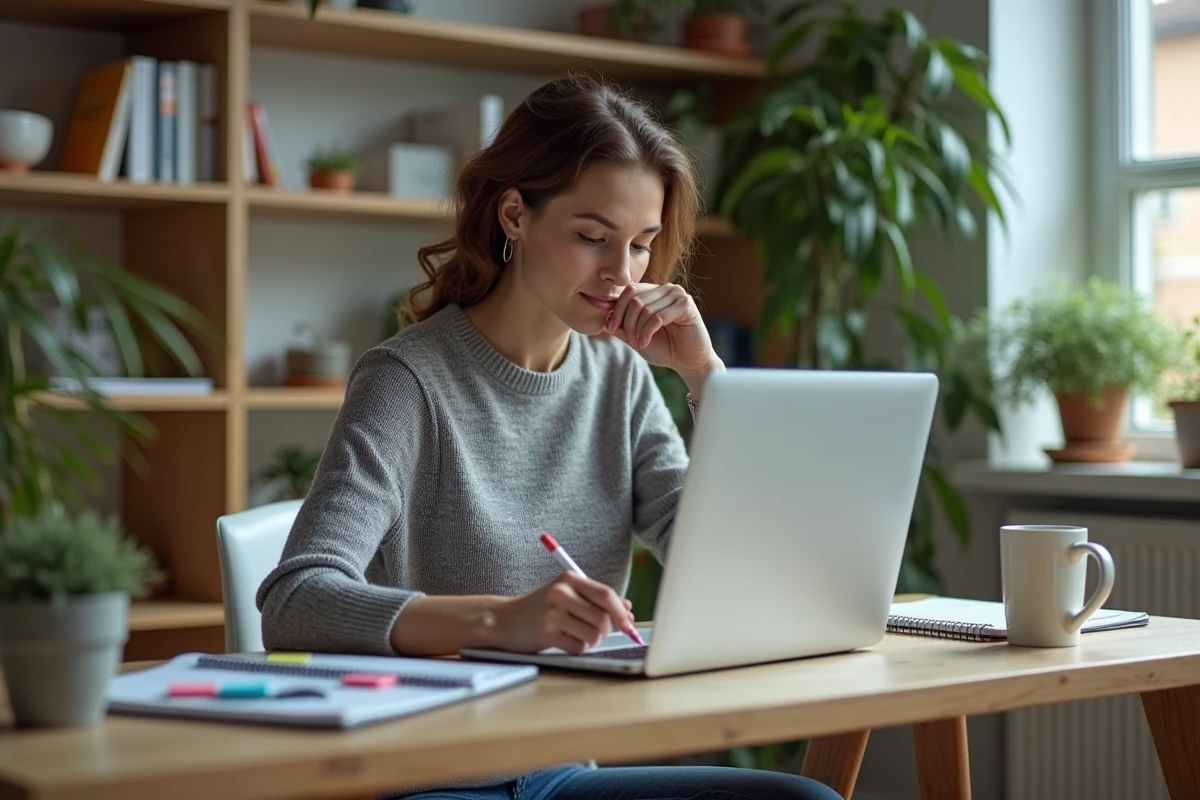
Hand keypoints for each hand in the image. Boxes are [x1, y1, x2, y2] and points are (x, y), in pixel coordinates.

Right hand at [491, 572, 635, 654]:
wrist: (503, 619)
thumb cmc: (540, 608)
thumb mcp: (566, 595)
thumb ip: (595, 600)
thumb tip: (629, 609)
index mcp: (569, 578)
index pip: (606, 594)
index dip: (622, 612)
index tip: (629, 624)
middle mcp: (561, 592)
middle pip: (603, 618)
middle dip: (606, 630)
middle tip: (595, 632)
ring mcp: (552, 613)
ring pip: (594, 635)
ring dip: (591, 641)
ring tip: (576, 635)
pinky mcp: (546, 633)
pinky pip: (579, 648)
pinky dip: (577, 648)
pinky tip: (564, 641)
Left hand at [603, 282, 721, 385]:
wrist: (688, 362)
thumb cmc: (664, 348)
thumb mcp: (636, 336)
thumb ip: (621, 326)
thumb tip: (604, 316)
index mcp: (653, 291)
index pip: (628, 290)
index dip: (615, 309)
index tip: (609, 328)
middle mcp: (665, 289)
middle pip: (633, 298)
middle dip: (626, 322)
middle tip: (629, 341)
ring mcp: (677, 294)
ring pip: (644, 308)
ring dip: (637, 330)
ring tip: (639, 344)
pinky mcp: (686, 304)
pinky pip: (658, 316)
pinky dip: (647, 332)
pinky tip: (646, 342)